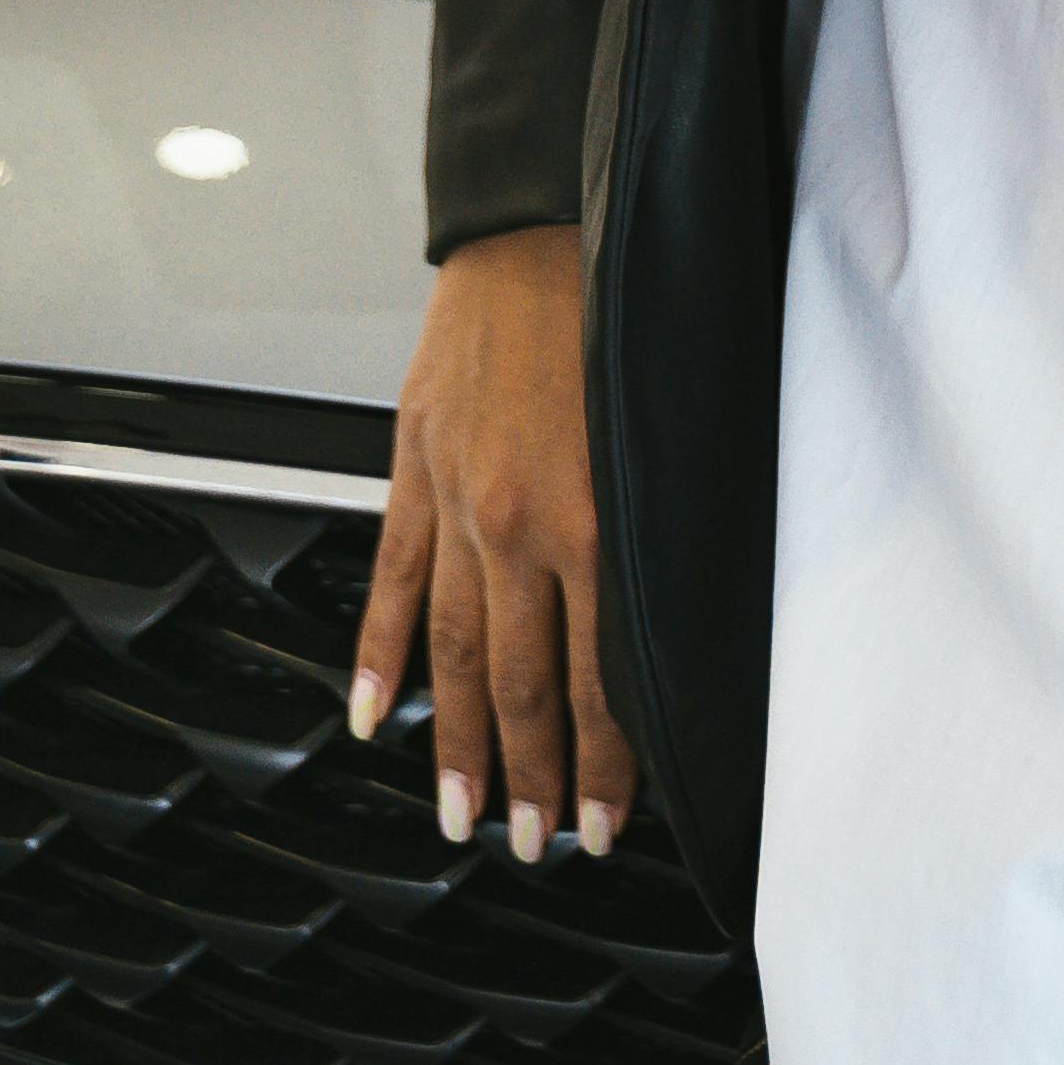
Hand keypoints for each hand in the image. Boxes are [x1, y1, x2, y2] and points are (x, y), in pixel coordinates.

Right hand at [350, 222, 638, 864]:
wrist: (542, 218)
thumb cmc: (627, 303)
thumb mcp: (674, 420)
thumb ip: (669, 521)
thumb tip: (686, 612)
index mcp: (597, 516)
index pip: (603, 675)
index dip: (610, 760)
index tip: (615, 823)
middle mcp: (522, 523)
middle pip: (524, 683)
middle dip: (538, 779)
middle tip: (546, 846)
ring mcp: (458, 501)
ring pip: (454, 654)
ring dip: (461, 747)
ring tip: (467, 819)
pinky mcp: (416, 467)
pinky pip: (394, 581)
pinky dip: (382, 656)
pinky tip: (377, 718)